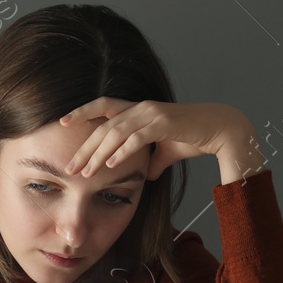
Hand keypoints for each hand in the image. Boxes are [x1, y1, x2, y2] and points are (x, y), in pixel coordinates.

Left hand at [58, 98, 256, 181]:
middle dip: (84, 147)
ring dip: (99, 154)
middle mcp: (142, 108)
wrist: (221, 130)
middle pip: (104, 125)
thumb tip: (143, 176)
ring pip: (116, 132)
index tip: (62, 122)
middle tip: (69, 166)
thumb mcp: (165, 151)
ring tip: (86, 173)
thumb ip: (150, 160)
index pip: (103, 106)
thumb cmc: (193, 138)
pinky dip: (122, 152)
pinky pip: (136, 139)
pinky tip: (111, 166)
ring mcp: (152, 114)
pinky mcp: (164, 124)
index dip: (82, 112)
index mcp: (138, 110)